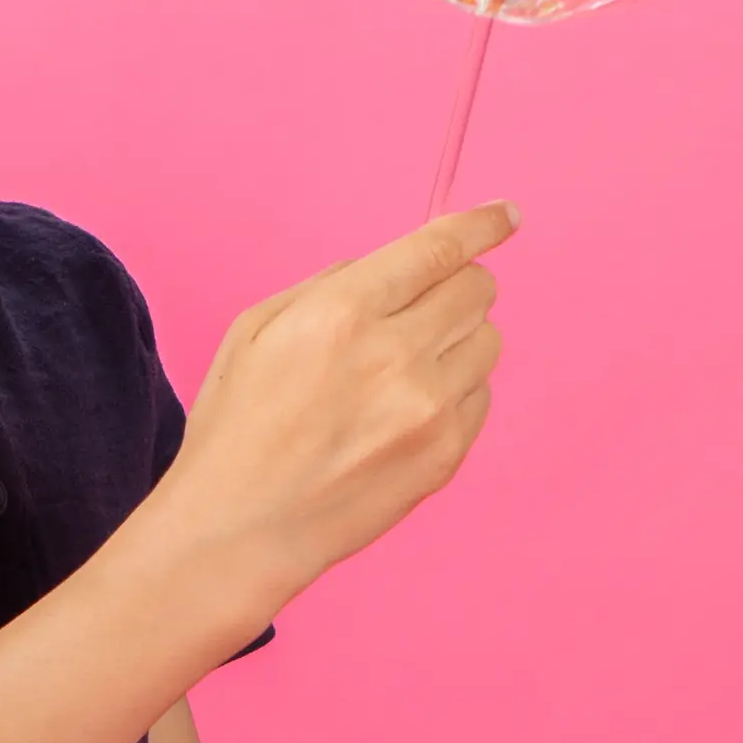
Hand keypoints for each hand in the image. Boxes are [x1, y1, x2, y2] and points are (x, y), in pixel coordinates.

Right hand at [154, 200, 517, 615]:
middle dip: (457, 284)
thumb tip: (385, 269)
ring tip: (403, 368)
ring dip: (457, 338)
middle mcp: (396, 354)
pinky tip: (403, 411)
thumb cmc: (237, 425)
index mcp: (342, 312)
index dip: (481, 224)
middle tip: (422, 306)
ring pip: (488, 340)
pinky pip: (482, 395)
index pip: (439, 249)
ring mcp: (428, 409)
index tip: (505, 214)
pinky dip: (455, 389)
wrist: (240, 527)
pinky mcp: (445, 454)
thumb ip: (329, 285)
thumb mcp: (255, 329)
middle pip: (478, 288)